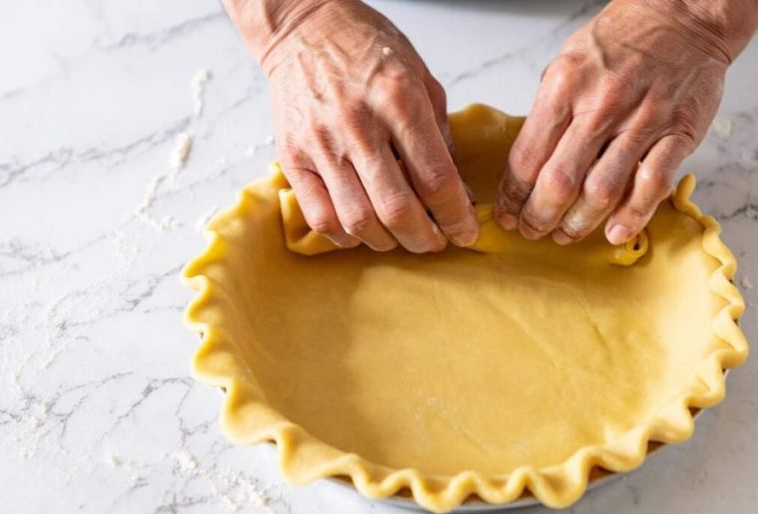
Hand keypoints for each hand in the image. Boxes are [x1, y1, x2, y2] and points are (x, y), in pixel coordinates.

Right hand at [230, 0, 477, 251]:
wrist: (304, 27)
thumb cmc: (366, 48)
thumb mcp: (420, 78)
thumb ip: (441, 137)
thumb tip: (458, 194)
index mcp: (398, 100)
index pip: (435, 178)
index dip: (456, 216)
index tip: (465, 231)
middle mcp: (358, 124)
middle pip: (398, 209)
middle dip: (425, 238)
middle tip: (436, 241)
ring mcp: (321, 143)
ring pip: (359, 221)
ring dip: (388, 241)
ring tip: (401, 236)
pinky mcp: (292, 156)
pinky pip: (321, 216)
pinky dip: (346, 236)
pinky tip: (363, 230)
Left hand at [496, 0, 757, 244]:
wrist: (683, 14)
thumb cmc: (622, 39)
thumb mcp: (568, 62)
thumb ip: (551, 110)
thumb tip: (529, 159)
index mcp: (565, 86)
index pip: (527, 156)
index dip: (512, 195)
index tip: (506, 213)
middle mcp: (600, 105)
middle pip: (558, 181)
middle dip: (538, 217)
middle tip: (531, 231)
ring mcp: (642, 121)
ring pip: (601, 190)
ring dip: (578, 223)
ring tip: (566, 234)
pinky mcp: (677, 133)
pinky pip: (651, 184)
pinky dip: (632, 216)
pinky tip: (615, 233)